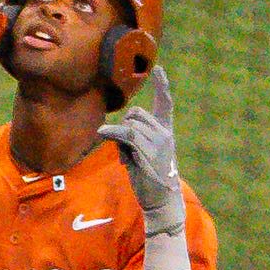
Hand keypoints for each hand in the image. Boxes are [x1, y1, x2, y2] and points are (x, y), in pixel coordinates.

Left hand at [96, 67, 183, 237]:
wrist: (162, 200)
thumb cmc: (149, 177)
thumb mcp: (141, 153)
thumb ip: (132, 138)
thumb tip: (112, 131)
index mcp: (166, 131)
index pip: (166, 103)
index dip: (162, 86)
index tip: (160, 70)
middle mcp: (165, 133)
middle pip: (137, 113)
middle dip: (126, 124)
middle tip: (127, 147)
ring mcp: (159, 142)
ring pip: (131, 124)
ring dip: (121, 137)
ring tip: (127, 156)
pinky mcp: (149, 152)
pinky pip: (127, 134)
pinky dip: (112, 133)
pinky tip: (102, 133)